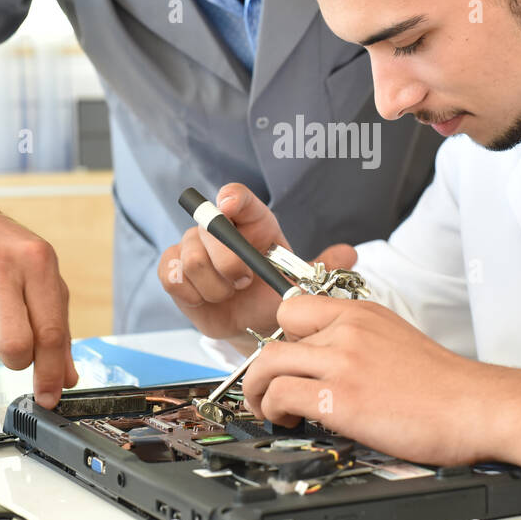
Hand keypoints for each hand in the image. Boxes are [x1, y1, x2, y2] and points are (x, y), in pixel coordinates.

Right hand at [0, 206, 78, 409]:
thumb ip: (57, 329)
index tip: (50, 397)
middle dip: (16, 360)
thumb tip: (65, 378)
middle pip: (14, 347)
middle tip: (14, 343)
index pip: (51, 330)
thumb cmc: (4, 252)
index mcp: (38, 261)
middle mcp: (1, 266)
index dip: (51, 372)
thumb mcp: (41, 278)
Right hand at [157, 182, 356, 340]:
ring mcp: (193, 249)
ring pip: (191, 258)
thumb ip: (323, 267)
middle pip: (210, 229)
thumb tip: (348, 254)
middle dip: (229, 261)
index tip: (231, 204)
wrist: (254, 322)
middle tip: (244, 282)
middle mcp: (220, 230)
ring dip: (213, 284)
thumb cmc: (275, 294)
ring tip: (229, 294)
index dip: (232, 197)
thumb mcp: (301, 282)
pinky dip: (191, 291)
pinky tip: (208, 299)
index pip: (238, 197)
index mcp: (253, 223)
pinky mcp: (174, 272)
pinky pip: (172, 275)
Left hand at [241, 296, 487, 465]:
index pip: (296, 306)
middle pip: (276, 336)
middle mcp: (348, 330)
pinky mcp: (340, 397)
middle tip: (269, 388)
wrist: (476, 406)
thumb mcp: (396, 339)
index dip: (283, 335)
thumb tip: (330, 358)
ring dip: (259, 391)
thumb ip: (360, 340)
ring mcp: (342, 361)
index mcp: (362, 313)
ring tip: (271, 409)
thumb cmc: (444, 385)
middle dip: (264, 368)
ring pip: (269, 364)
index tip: (285, 357)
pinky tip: (289, 421)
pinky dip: (274, 411)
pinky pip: (281, 395)